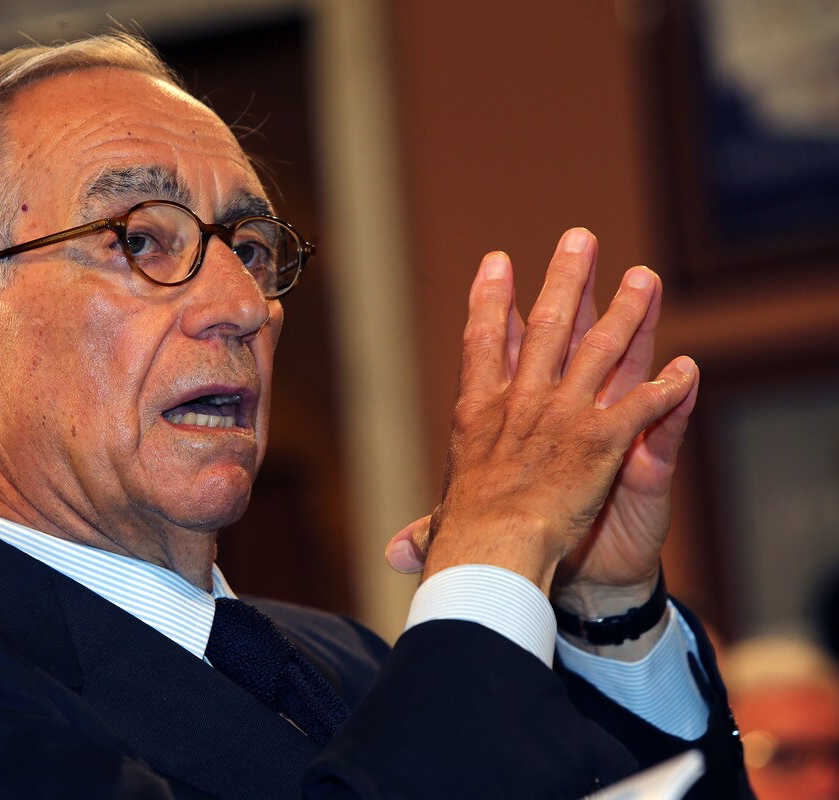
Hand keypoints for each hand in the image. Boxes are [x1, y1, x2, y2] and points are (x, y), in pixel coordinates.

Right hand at [384, 229, 697, 607]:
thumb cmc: (463, 539)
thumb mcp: (443, 522)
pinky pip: (642, 405)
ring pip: (602, 350)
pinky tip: (686, 370)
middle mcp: (523, 402)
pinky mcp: (604, 441)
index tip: (497, 261)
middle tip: (580, 239)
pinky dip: (667, 389)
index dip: (492, 298)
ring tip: (644, 278)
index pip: (485, 341)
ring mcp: (565, 416)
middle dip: (567, 278)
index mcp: (479, 411)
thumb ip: (429, 527)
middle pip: (549, 326)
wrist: (494, 550)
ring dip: (627, 312)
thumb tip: (395, 552)